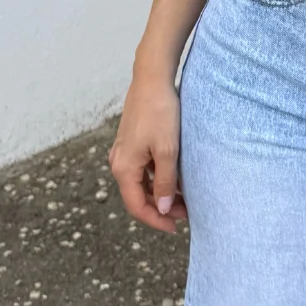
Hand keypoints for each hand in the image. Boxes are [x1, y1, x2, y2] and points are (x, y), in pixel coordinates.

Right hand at [108, 69, 187, 233]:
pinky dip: (158, 177)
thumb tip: (162, 208)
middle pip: (138, 196)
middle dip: (161, 207)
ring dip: (161, 193)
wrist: (152, 78)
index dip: (156, 220)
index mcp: (124, 168)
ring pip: (142, 182)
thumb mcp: (167, 150)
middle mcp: (119, 162)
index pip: (137, 206)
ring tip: (184, 197)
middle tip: (186, 213)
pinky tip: (176, 177)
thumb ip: (164, 182)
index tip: (175, 227)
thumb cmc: (160, 112)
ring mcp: (125, 152)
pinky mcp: (133, 142)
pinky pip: (143, 169)